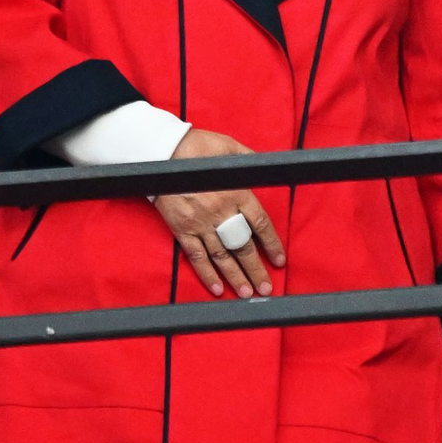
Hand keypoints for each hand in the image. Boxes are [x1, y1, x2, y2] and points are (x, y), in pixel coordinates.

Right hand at [153, 128, 285, 298]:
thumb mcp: (230, 148)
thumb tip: (265, 166)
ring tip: (246, 294)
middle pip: (242, 246)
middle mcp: (221, 211)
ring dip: (235, 277)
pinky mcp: (181, 229)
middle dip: (256, 270)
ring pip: (221, 256)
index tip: (279, 261)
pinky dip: (206, 273)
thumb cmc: (199, 147)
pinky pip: (196, 255)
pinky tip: (216, 288)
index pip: (260, 224)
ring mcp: (200, 223)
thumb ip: (249, 161)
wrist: (162, 153)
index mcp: (237, 192)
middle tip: (266, 289)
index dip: (272, 245)